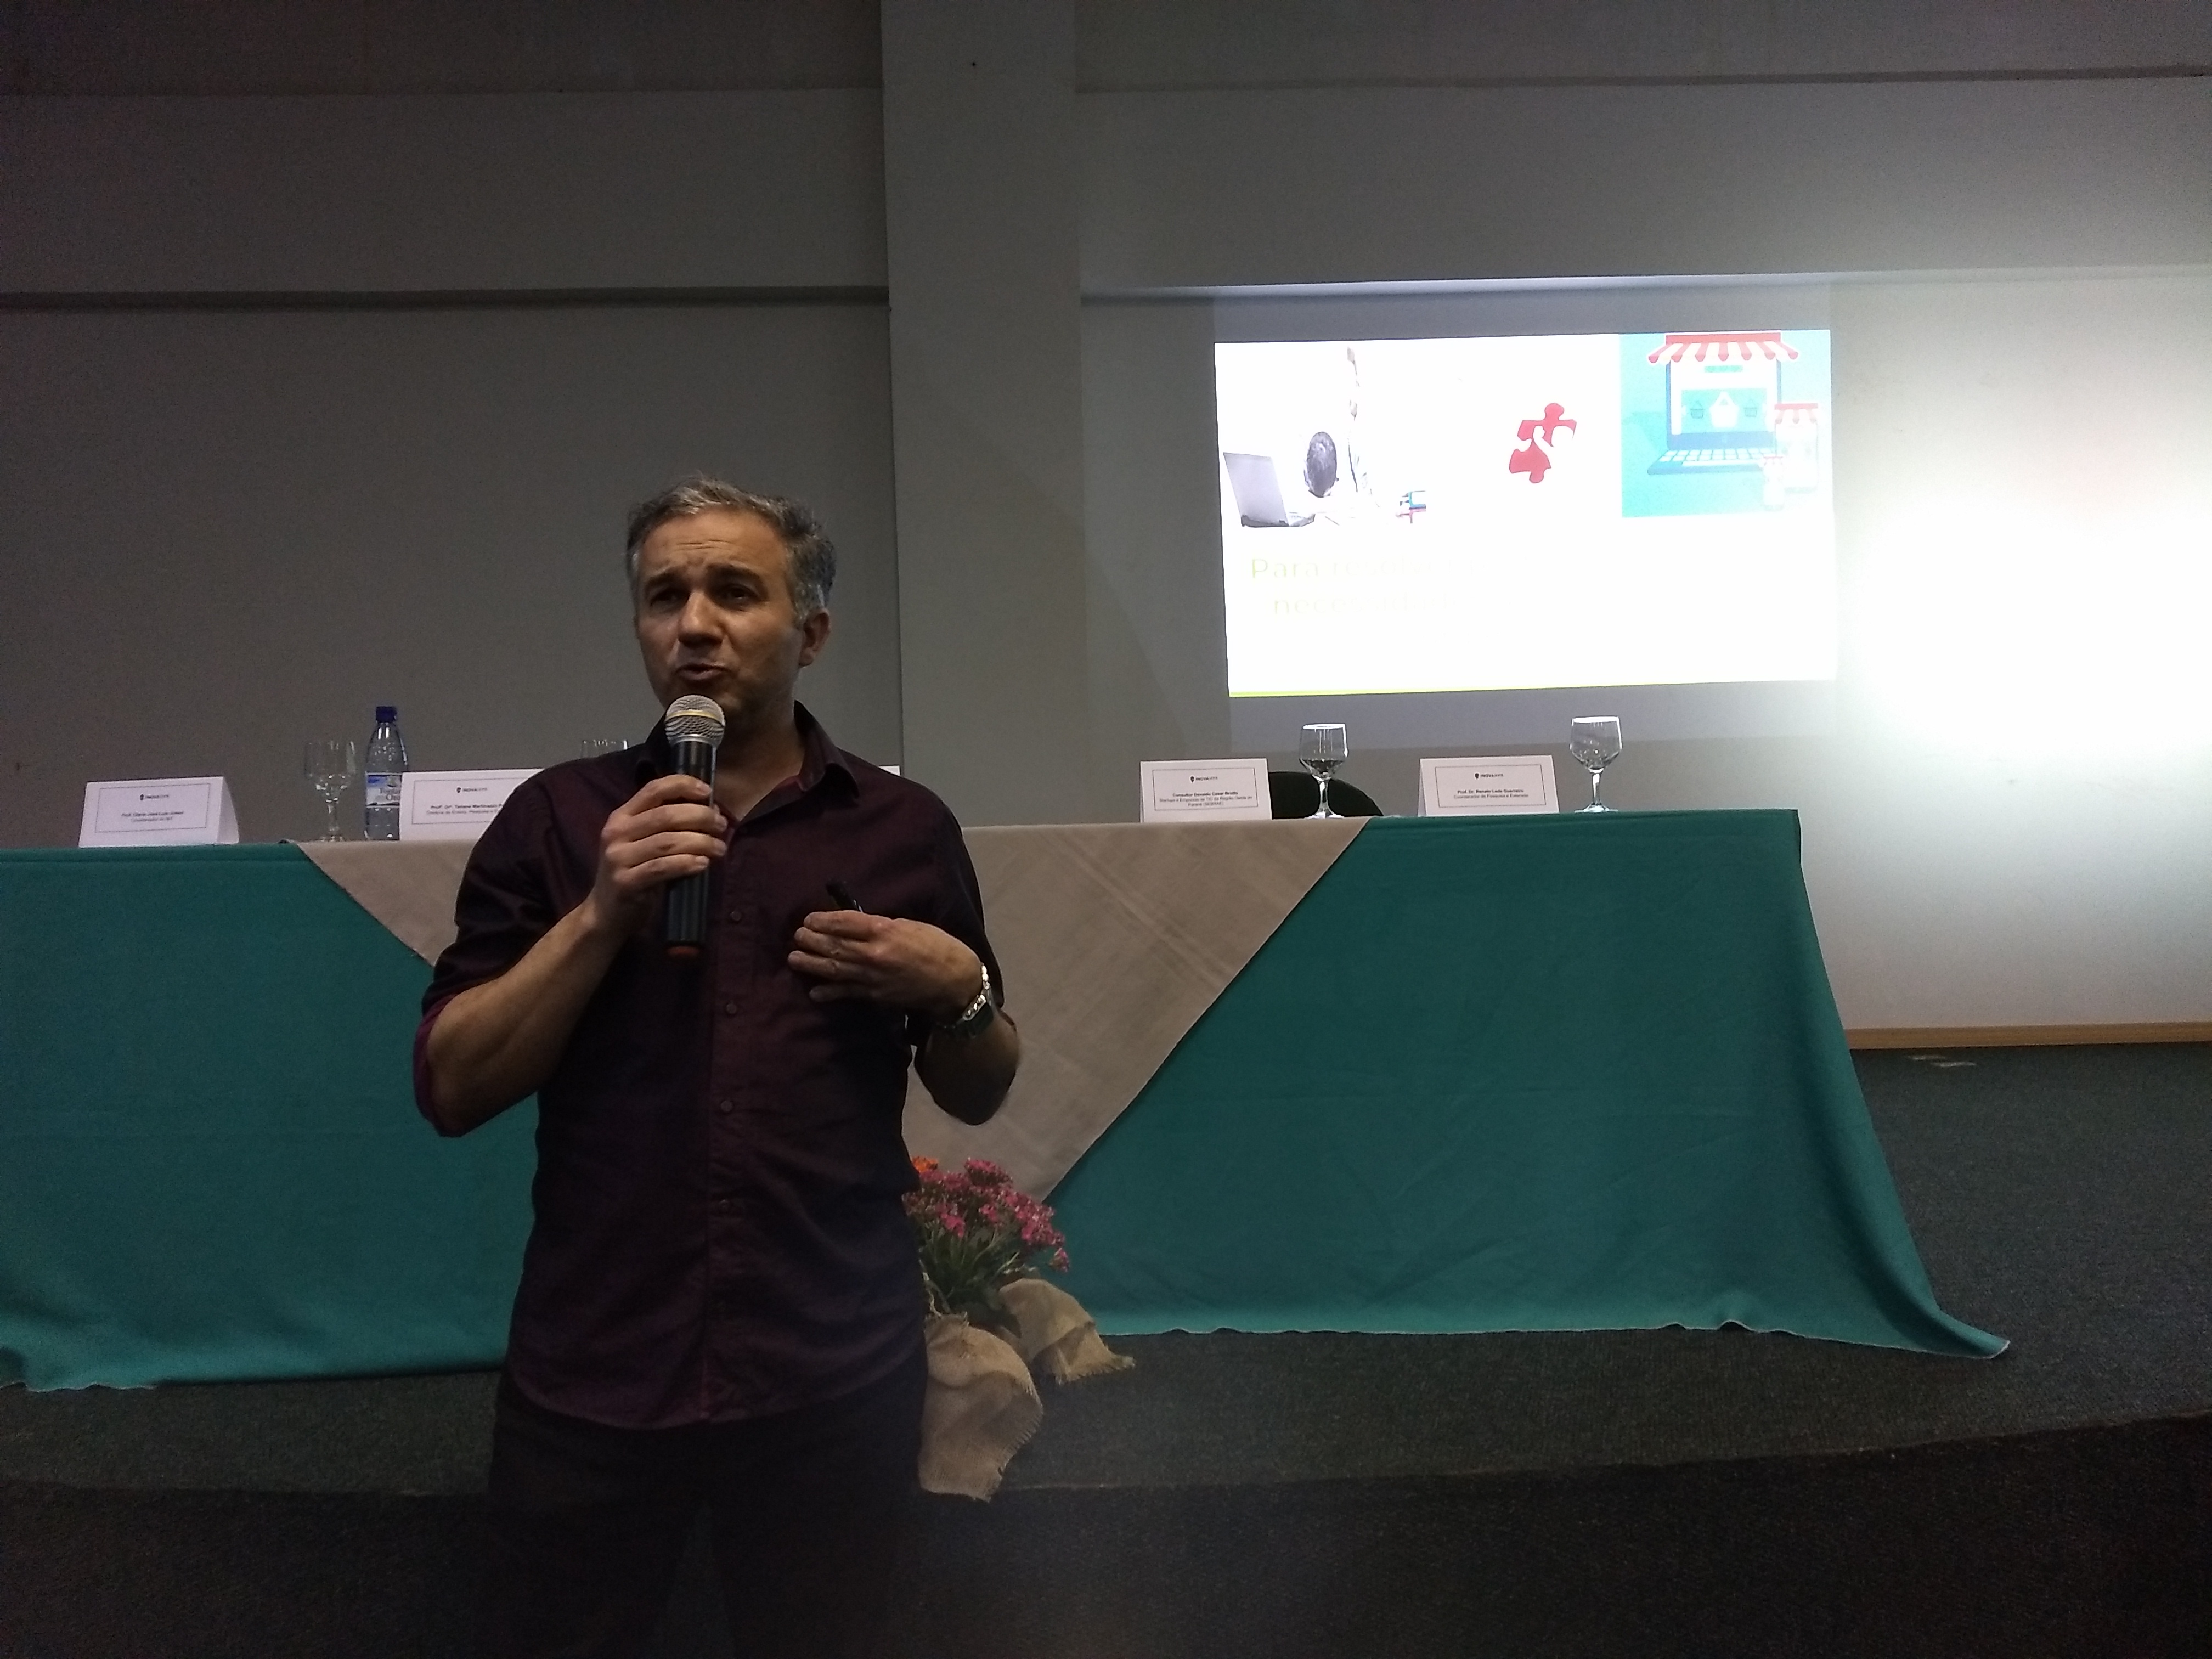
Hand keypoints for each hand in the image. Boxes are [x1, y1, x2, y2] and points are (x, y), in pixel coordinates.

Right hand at [582, 774, 728, 937]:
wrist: (606, 913)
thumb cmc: (634, 873)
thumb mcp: (645, 843)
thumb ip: (669, 825)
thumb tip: (711, 809)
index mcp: (622, 817)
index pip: (653, 789)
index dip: (682, 785)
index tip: (708, 791)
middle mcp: (616, 833)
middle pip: (665, 815)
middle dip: (700, 817)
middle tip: (722, 825)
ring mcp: (618, 858)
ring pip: (667, 842)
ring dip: (700, 842)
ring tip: (720, 848)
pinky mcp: (625, 882)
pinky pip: (662, 868)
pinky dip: (686, 863)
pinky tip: (703, 864)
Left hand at [789, 911, 982, 1017]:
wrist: (954, 981)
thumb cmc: (937, 946)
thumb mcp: (911, 925)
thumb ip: (882, 925)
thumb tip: (857, 925)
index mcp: (884, 930)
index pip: (844, 922)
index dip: (823, 920)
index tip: (809, 919)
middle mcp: (874, 953)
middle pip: (834, 945)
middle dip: (811, 940)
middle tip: (797, 936)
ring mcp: (872, 977)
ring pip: (835, 969)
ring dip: (811, 964)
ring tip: (794, 959)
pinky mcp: (875, 995)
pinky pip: (847, 993)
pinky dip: (829, 993)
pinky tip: (814, 992)